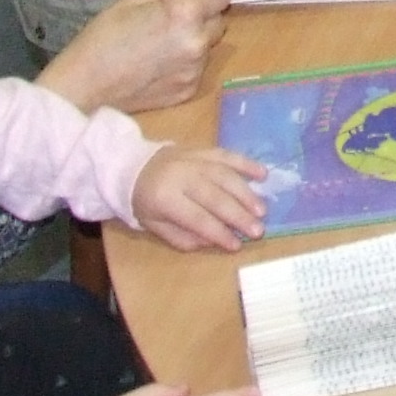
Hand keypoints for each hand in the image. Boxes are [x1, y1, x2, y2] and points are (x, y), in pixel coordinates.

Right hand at [37, 0, 223, 114]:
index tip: (186, 1)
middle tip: (168, 24)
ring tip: (158, 48)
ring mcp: (196, 70)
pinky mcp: (190, 91)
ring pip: (208, 46)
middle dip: (201, 18)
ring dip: (193, 42)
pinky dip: (185, 65)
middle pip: (219, 21)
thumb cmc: (104, 35)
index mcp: (185, 13)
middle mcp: (198, 42)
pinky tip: (157, 67)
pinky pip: (198, 69)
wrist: (84, 85)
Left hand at [130, 143, 269, 250]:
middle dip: (238, 215)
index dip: (218, 232)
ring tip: (261, 210)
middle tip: (258, 230)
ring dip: (246, 193)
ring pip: (224, 176)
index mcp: (164, 198)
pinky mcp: (203, 149)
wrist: (133, 167)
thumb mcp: (155, 226)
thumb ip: (183, 237)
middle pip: (215, 197)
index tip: (237, 246)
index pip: (197, 218)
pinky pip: (227, 155)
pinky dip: (246, 163)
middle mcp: (181, 176)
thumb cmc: (146, 202)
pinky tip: (263, 174)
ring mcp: (193, 160)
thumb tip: (215, 242)